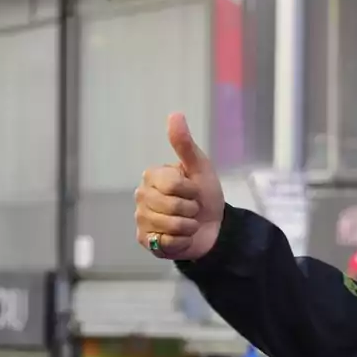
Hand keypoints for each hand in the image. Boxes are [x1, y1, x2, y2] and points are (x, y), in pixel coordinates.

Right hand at [135, 113, 224, 260]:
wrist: (214, 227)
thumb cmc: (205, 194)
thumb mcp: (200, 167)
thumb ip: (185, 144)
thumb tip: (175, 114)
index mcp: (152, 176)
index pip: (172, 184)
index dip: (191, 190)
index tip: (194, 190)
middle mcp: (142, 196)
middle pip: (170, 206)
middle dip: (191, 209)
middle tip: (192, 208)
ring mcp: (142, 219)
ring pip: (170, 225)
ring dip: (189, 226)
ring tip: (188, 222)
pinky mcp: (145, 240)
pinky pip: (167, 242)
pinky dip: (182, 241)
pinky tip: (182, 237)